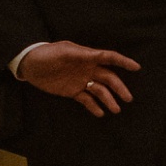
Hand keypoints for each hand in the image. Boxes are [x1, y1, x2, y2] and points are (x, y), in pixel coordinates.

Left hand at [19, 41, 141, 116]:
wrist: (29, 65)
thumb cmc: (47, 54)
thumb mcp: (63, 51)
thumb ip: (80, 54)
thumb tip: (97, 55)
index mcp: (87, 56)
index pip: (109, 58)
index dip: (123, 62)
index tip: (136, 68)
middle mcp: (88, 69)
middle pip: (109, 78)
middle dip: (119, 88)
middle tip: (128, 99)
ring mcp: (81, 81)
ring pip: (100, 91)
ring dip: (108, 100)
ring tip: (115, 110)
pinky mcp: (73, 92)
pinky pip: (87, 100)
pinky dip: (94, 106)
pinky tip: (100, 113)